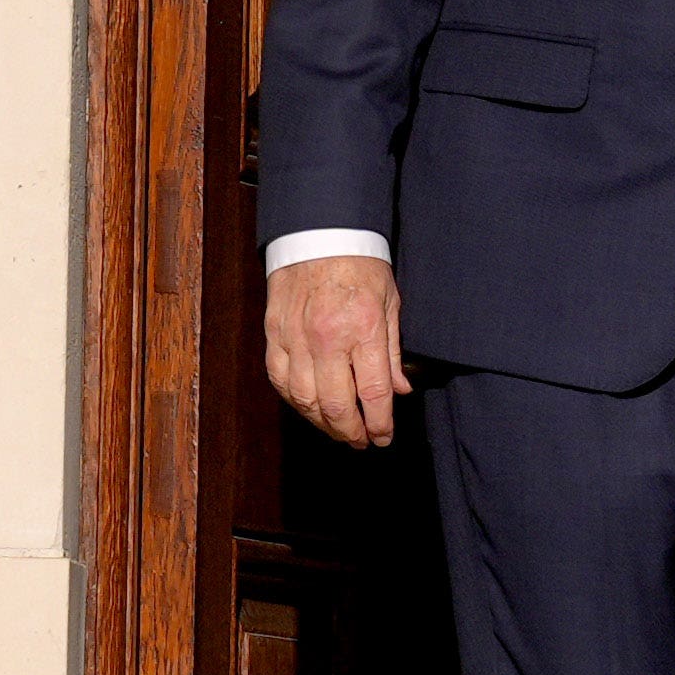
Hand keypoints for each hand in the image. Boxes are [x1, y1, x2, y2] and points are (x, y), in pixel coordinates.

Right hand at [263, 254, 407, 449]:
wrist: (320, 233)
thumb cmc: (361, 266)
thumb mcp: (390, 303)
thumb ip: (393, 351)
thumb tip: (400, 391)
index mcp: (363, 328)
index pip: (373, 393)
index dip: (379, 424)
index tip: (384, 437)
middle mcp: (328, 337)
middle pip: (336, 405)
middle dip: (351, 432)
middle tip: (362, 441)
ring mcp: (296, 337)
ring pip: (305, 400)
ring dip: (323, 423)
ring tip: (338, 430)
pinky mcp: (275, 334)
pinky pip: (281, 381)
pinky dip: (295, 402)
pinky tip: (309, 408)